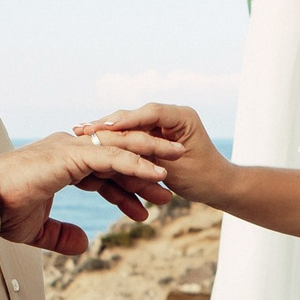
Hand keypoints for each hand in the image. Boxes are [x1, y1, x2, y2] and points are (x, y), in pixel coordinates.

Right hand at [0, 130, 180, 256]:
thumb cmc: (3, 211)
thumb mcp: (37, 229)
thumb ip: (61, 236)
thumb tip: (84, 244)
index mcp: (63, 164)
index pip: (104, 173)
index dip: (127, 190)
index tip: (148, 208)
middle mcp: (70, 151)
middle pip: (118, 156)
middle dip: (147, 168)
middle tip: (173, 183)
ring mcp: (71, 150)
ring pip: (121, 148)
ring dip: (152, 155)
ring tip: (180, 162)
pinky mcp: (72, 156)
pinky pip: (112, 157)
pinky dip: (137, 164)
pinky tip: (158, 172)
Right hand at [75, 103, 232, 204]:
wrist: (219, 186)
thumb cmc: (203, 181)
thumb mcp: (175, 170)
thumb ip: (151, 156)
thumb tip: (121, 151)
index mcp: (183, 117)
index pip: (150, 113)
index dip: (125, 120)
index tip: (103, 127)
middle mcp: (172, 115)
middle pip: (134, 115)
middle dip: (108, 123)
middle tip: (81, 128)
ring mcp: (163, 123)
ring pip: (129, 124)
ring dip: (106, 129)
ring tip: (80, 131)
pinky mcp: (156, 133)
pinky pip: (132, 134)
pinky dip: (114, 138)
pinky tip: (91, 140)